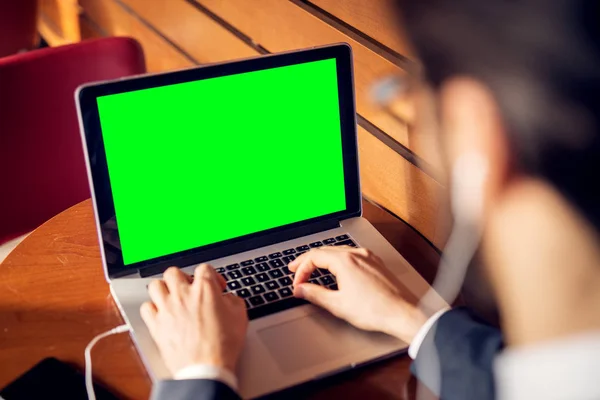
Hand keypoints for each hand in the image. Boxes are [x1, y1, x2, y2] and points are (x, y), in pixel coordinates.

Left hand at [140, 265, 247, 374]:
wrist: (205, 367)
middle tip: (190, 288)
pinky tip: (161, 313)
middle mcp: (183, 295)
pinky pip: (146, 308)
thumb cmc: (222, 345)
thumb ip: (233, 300)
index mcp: (204, 289)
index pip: (204, 268)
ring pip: (155, 285)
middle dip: (183, 278)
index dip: (212, 275)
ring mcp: (167, 309)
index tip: (216, 286)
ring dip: (164, 289)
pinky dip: (152, 308)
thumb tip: (228, 299)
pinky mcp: (156, 325)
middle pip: (174, 272)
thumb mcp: (240, 316)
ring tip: (172, 297)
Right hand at [289, 246, 427, 343]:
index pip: (314, 256)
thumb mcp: (338, 305)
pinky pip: (351, 255)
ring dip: (323, 259)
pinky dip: (338, 261)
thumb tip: (301, 289)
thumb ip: (315, 294)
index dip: (301, 269)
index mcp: (345, 261)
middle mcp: (357, 254)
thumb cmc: (375, 310)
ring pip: (338, 251)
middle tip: (296, 270)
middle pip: (325, 250)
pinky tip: (337, 271)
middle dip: (308, 261)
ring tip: (313, 269)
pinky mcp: (376, 263)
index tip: (296, 282)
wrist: (403, 313)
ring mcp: (368, 257)